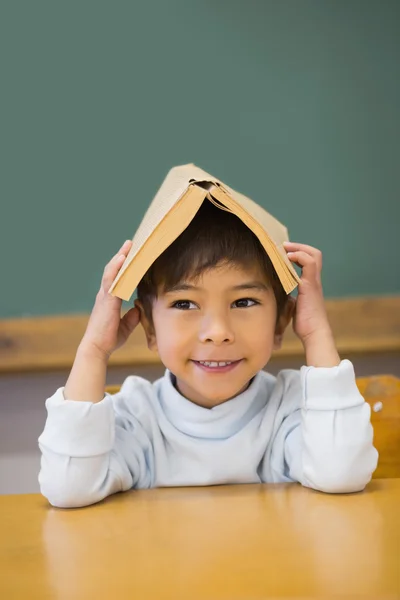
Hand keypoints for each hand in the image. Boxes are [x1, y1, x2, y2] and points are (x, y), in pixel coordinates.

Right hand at [81, 240, 139, 358]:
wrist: (97, 348)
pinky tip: (122, 259)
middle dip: (121, 256)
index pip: (117, 279)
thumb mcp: (125, 327)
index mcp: (109, 300)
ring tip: (128, 246)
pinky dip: (116, 268)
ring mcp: (105, 297)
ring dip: (120, 258)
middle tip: (131, 244)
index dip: (122, 267)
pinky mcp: (107, 301)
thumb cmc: (108, 339)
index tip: (130, 255)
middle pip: (113, 271)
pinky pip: (112, 280)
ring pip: (112, 272)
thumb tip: (138, 309)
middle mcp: (105, 295)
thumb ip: (131, 317)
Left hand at [283, 241, 339, 366]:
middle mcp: (314, 280)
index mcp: (310, 284)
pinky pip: (309, 263)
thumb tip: (278, 294)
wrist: (313, 333)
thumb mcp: (294, 305)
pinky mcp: (310, 285)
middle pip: (314, 254)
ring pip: (313, 255)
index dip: (299, 253)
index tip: (285, 252)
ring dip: (298, 248)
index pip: (310, 261)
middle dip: (299, 246)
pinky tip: (288, 257)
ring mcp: (313, 282)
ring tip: (285, 248)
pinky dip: (299, 256)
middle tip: (284, 246)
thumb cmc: (304, 323)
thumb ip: (289, 297)